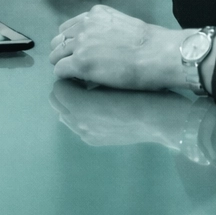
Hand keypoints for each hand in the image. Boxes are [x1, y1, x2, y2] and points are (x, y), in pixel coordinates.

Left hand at [50, 4, 184, 90]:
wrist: (157, 54)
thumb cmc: (151, 44)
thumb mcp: (123, 26)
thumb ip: (105, 31)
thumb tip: (99, 45)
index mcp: (95, 15)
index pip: (69, 28)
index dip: (73, 43)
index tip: (80, 53)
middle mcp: (84, 25)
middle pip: (58, 40)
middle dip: (64, 54)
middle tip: (76, 66)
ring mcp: (80, 43)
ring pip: (55, 56)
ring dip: (64, 65)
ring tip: (77, 76)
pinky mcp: (80, 62)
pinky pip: (60, 71)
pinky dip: (66, 77)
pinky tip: (79, 82)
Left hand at [50, 80, 192, 149]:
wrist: (160, 120)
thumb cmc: (139, 93)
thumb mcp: (112, 78)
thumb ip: (89, 78)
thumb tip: (77, 77)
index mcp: (80, 104)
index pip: (58, 85)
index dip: (70, 76)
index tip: (83, 73)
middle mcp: (77, 122)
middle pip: (56, 101)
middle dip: (66, 90)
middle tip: (84, 83)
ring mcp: (85, 134)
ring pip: (64, 114)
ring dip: (72, 104)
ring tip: (92, 96)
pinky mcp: (94, 141)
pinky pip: (76, 126)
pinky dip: (80, 116)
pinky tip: (100, 111)